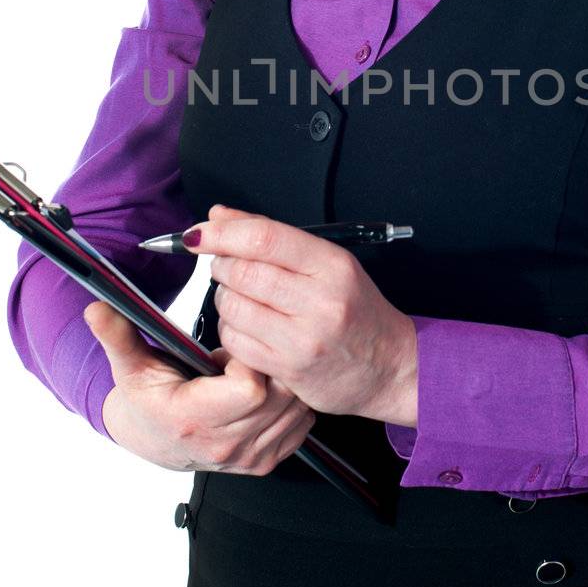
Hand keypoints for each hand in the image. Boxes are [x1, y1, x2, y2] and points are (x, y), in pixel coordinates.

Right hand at [87, 300, 315, 473]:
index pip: (251, 390)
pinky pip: (299, 426)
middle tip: (245, 357)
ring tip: (252, 374)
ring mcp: (248, 459)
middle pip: (279, 396)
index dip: (248, 362)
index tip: (230, 351)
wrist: (154, 440)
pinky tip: (267, 392)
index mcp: (194, 422)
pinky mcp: (264, 463)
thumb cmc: (146, 400)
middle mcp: (225, 447)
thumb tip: (97, 309)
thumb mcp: (128, 366)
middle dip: (270, 367)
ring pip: (295, 410)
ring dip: (283, 384)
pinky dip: (291, 404)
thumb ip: (118, 336)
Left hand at [190, 202, 418, 422]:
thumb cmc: (356, 310)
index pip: (265, 239)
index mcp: (333, 266)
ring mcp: (304, 339)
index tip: (197, 234)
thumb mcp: (327, 264)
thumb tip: (218, 216)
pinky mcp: (288, 370)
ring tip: (242, 298)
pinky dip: (229, 329)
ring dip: (224, 298)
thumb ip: (272, 237)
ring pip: (232, 307)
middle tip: (226, 266)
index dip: (222, 233)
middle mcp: (321, 301)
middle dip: (221, 265)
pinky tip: (247, 326)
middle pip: (243, 272)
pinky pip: (234, 341)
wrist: (389, 366)